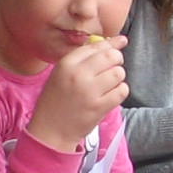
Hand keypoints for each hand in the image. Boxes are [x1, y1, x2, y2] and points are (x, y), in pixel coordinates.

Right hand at [25, 37, 128, 152]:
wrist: (50, 131)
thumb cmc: (55, 101)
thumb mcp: (60, 74)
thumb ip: (82, 59)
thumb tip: (111, 43)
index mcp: (66, 63)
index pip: (96, 46)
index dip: (111, 43)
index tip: (121, 42)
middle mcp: (78, 74)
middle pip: (112, 56)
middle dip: (116, 60)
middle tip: (112, 68)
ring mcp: (90, 91)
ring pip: (119, 73)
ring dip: (117, 78)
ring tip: (108, 85)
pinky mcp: (99, 107)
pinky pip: (122, 91)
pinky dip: (120, 92)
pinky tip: (111, 95)